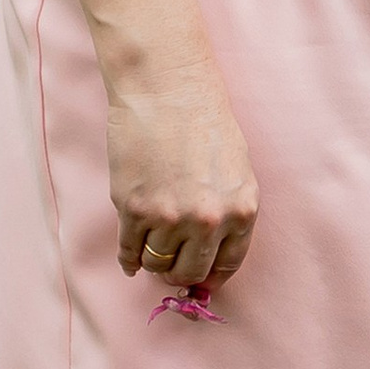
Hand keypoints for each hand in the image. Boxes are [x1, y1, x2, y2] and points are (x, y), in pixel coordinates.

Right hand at [104, 56, 259, 289]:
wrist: (166, 88)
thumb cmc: (203, 120)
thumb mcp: (235, 169)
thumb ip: (228, 210)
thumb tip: (209, 250)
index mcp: (242, 210)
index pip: (227, 264)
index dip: (210, 277)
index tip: (200, 280)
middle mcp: (209, 220)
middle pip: (190, 272)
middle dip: (179, 274)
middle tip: (169, 268)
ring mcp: (170, 217)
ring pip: (157, 264)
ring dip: (152, 262)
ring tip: (150, 250)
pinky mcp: (134, 209)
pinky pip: (129, 251)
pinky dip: (128, 258)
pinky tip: (129, 256)